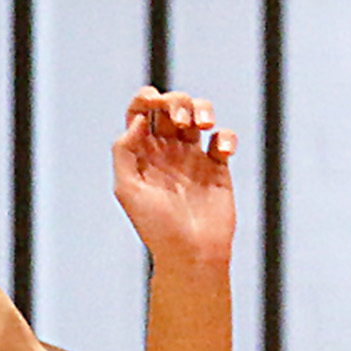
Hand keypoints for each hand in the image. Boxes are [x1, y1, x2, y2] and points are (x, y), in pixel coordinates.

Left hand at [110, 92, 236, 268]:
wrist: (192, 253)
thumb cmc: (156, 226)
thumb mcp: (127, 188)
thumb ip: (124, 151)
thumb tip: (137, 120)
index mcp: (141, 153)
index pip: (140, 112)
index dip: (146, 98)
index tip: (155, 102)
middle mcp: (166, 150)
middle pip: (171, 106)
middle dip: (176, 101)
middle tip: (180, 119)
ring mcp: (193, 157)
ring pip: (199, 113)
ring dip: (202, 107)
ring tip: (203, 124)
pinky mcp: (218, 167)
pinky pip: (223, 138)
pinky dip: (225, 136)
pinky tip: (222, 151)